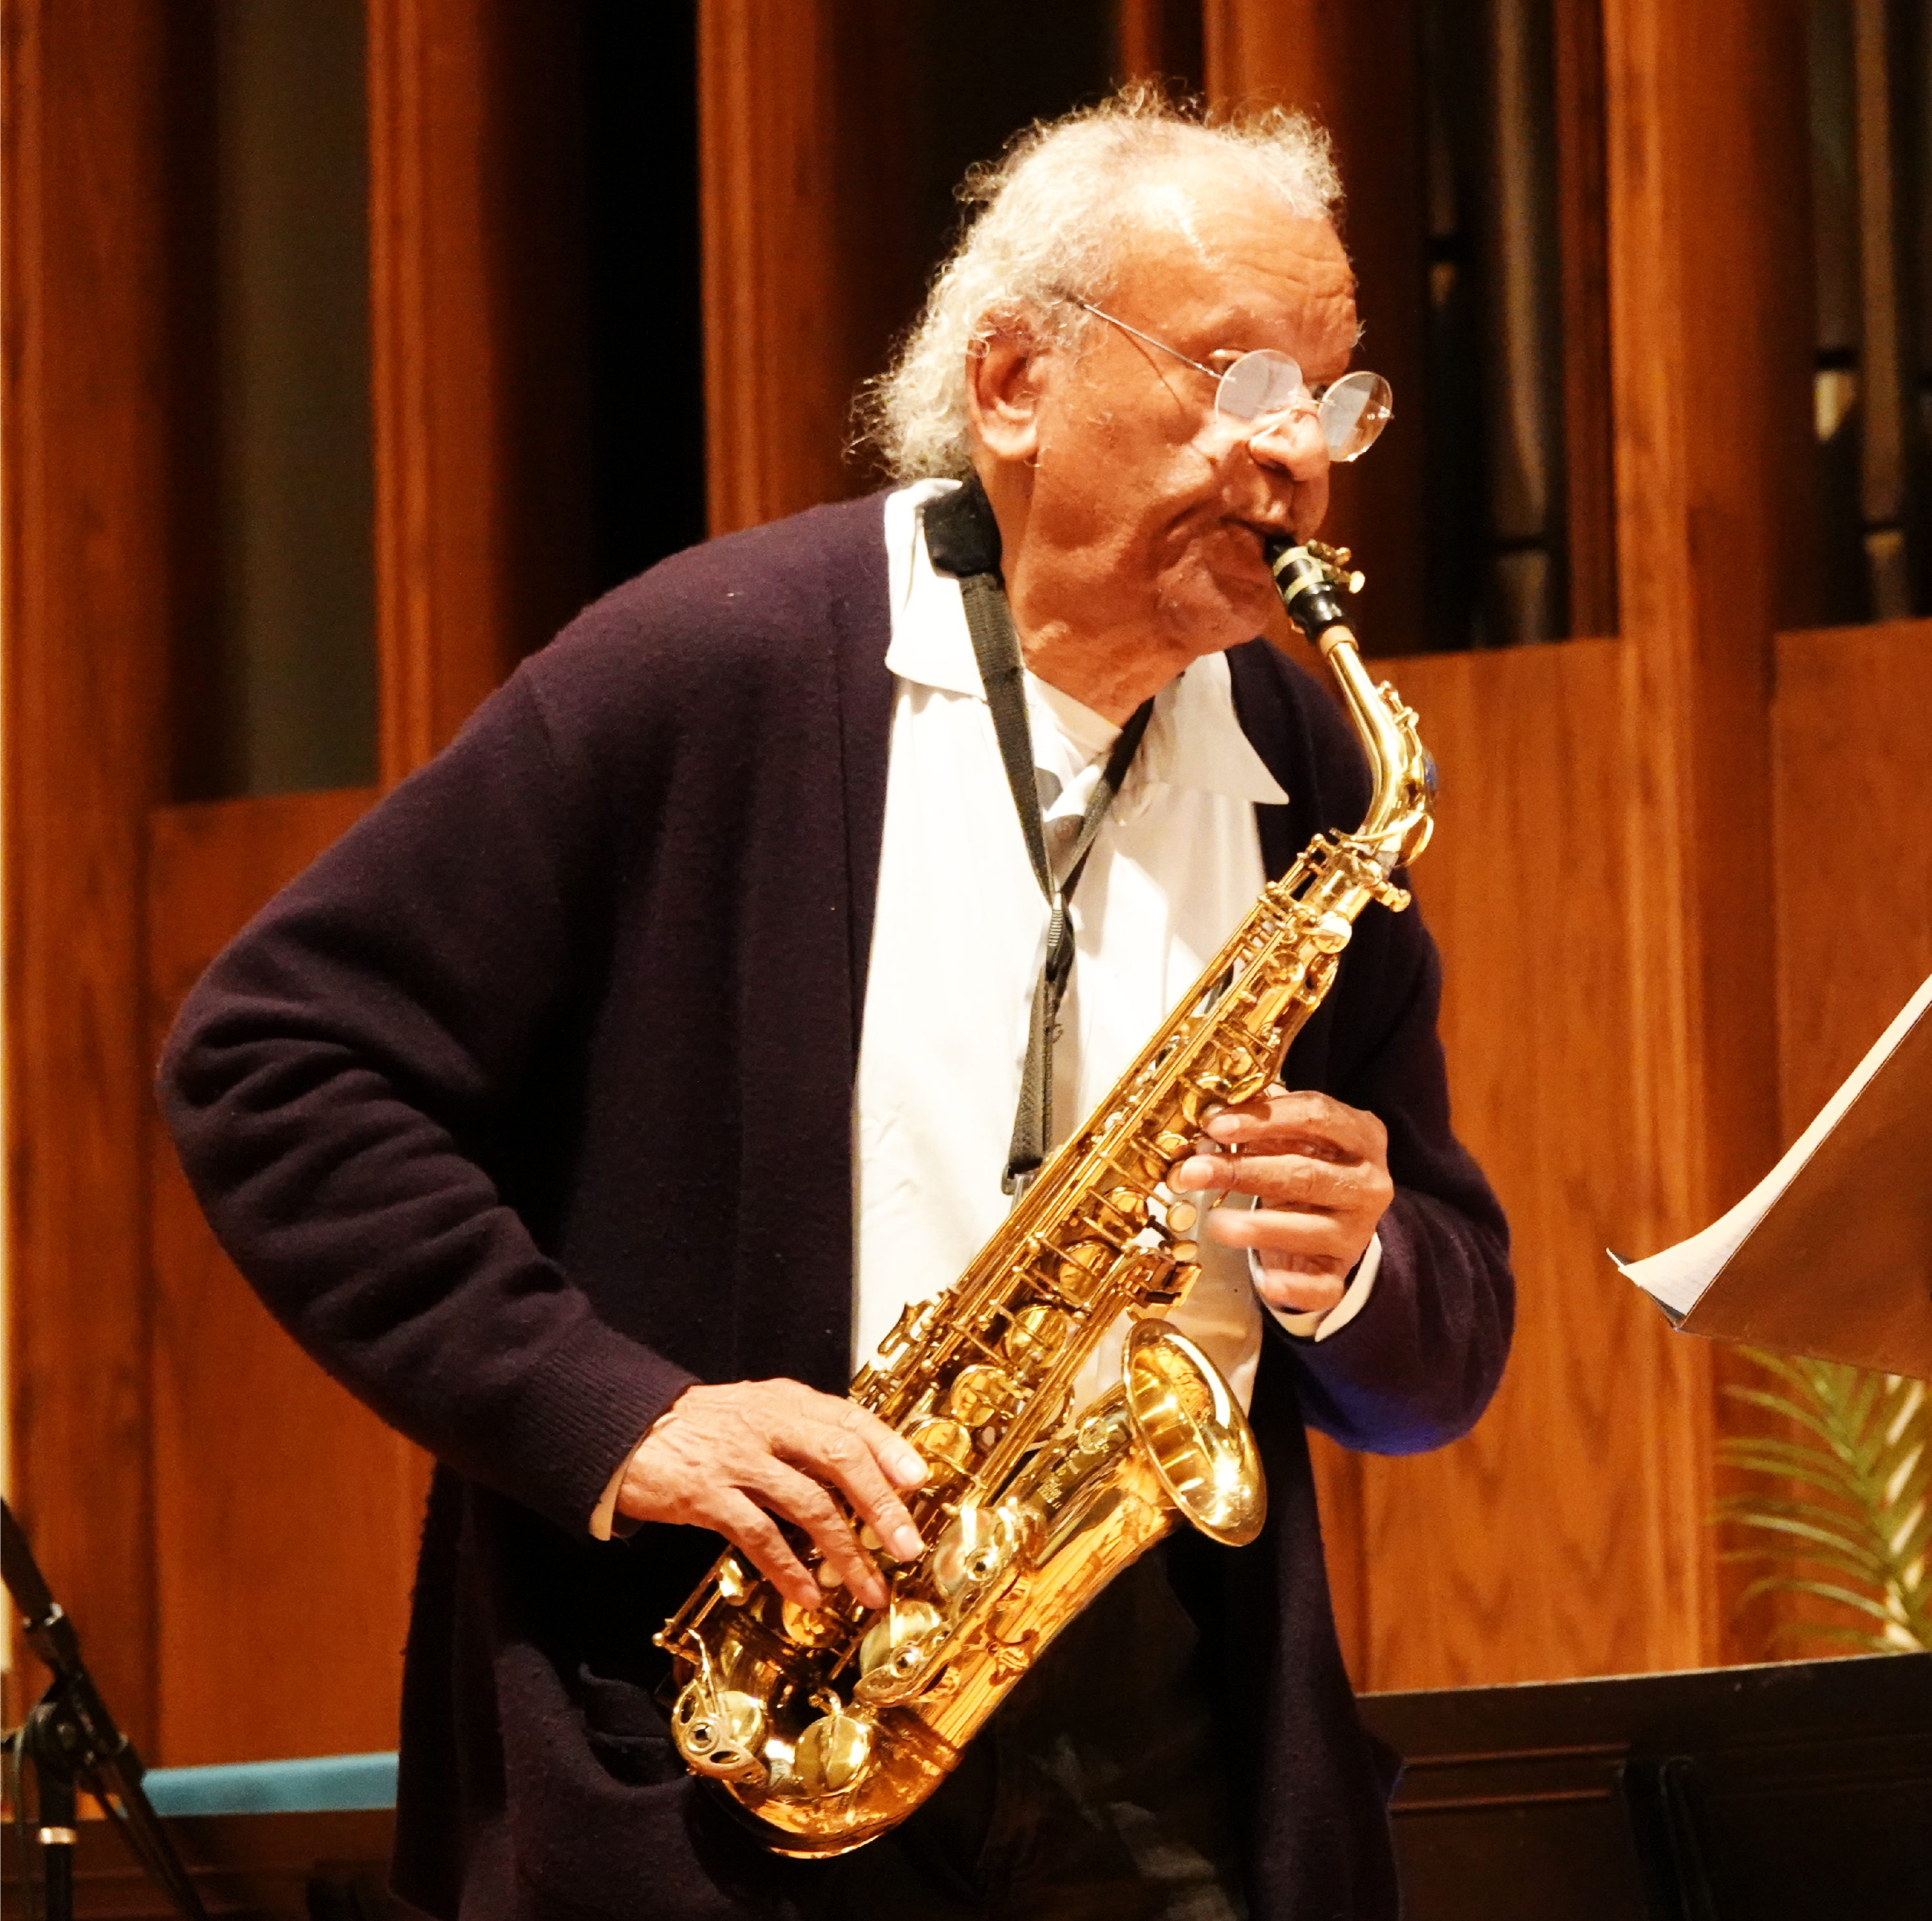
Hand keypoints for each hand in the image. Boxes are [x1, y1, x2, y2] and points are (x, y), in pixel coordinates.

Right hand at [614, 1379, 926, 1611]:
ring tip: (870, 1589)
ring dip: (845, 1552)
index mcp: (785, 1401)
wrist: (622, 1427)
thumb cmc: (698, 1428)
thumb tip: (864, 1475)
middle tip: (907, 1546)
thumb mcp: (756, 1414)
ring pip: (808, 1503)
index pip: (850, 1418)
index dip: (889, 1448)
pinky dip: (789, 1569)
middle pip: (841, 1457)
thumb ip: (802, 1436)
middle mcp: (768, 1423)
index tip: (919, 1481)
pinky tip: (808, 1596)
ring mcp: (738, 1458)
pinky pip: (759, 1535)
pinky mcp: (706, 1493)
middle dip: (881, 1505)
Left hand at [1169, 1087, 1392, 1314]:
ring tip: (1216, 1224)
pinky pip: (1321, 1286)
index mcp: (1362, 1135)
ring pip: (1311, 1229)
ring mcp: (1358, 1231)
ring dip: (1260, 1227)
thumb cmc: (1306, 1161)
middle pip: (1305, 1174)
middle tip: (1196, 1171)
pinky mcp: (1341, 1271)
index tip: (1216, 1125)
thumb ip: (1261, 1119)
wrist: (1334, 1217)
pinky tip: (1265, 1282)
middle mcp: (1368, 1183)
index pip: (1317, 1117)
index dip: (1265, 1120)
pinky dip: (1293, 1286)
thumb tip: (1213, 1116)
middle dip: (1245, 1173)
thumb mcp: (1292, 1134)